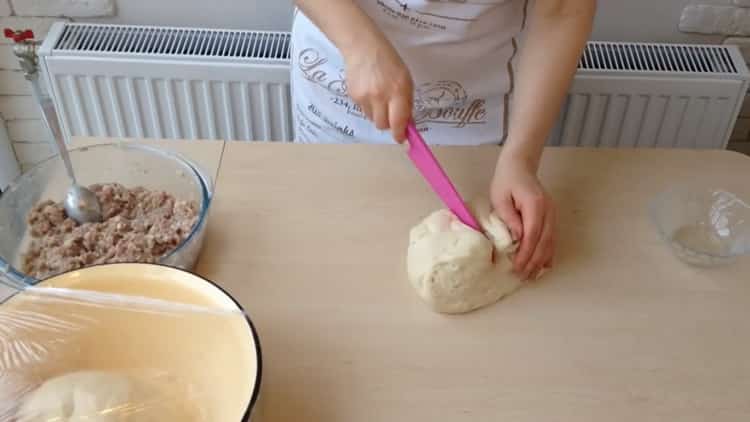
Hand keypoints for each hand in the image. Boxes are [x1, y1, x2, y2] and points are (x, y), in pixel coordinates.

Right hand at [342, 35, 413, 141]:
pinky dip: (368, 105)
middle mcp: (381, 96)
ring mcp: (365, 97)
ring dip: (378, 114)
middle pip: (383, 125)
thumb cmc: (388, 61)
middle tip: (391, 114)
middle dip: (388, 124)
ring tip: (379, 96)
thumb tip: (407, 123)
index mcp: (398, 91)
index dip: (399, 134)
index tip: (400, 138)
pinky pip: (363, 110)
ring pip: (373, 119)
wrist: (363, 47)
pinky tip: (369, 90)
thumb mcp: (405, 79)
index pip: (398, 122)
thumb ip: (407, 102)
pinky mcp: (353, 97)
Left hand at [490, 155, 555, 279]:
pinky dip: (548, 253)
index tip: (517, 267)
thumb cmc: (506, 181)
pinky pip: (552, 238)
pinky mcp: (551, 217)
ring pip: (551, 242)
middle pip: (544, 241)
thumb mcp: (500, 197)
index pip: (532, 234)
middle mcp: (548, 211)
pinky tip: (543, 266)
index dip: (526, 253)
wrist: (520, 166)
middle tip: (523, 277)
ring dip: (541, 260)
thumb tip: (516, 238)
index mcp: (535, 205)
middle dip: (534, 262)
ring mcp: (552, 214)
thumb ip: (508, 217)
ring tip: (531, 276)